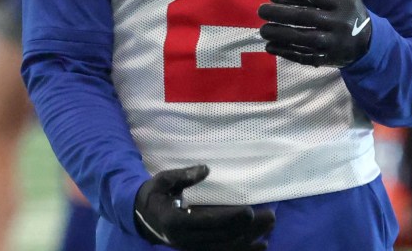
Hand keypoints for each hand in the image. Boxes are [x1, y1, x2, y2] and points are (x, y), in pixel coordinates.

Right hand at [133, 165, 274, 250]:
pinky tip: (261, 246)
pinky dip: (242, 250)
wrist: (142, 218)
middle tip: (270, 217)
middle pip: (221, 238)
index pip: (207, 222)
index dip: (229, 218)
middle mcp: (185, 240)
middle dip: (247, 229)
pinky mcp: (198, 249)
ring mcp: (192, 248)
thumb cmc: (155, 194)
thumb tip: (205, 169)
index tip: (249, 211)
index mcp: (175, 222)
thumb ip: (183, 176)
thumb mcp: (163, 180)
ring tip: (269, 230)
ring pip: (224, 248)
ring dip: (248, 241)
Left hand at [258, 0, 371, 67]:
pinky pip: (303, 56)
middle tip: (260, 10)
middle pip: (303, 17)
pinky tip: (270, 46)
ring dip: (278, 34)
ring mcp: (332, 43)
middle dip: (278, 14)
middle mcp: (338, 22)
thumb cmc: (348, 8)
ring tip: (263, 29)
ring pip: (301, 38)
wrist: (367, 41)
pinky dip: (285, 51)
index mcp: (341, 2)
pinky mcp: (326, 58)